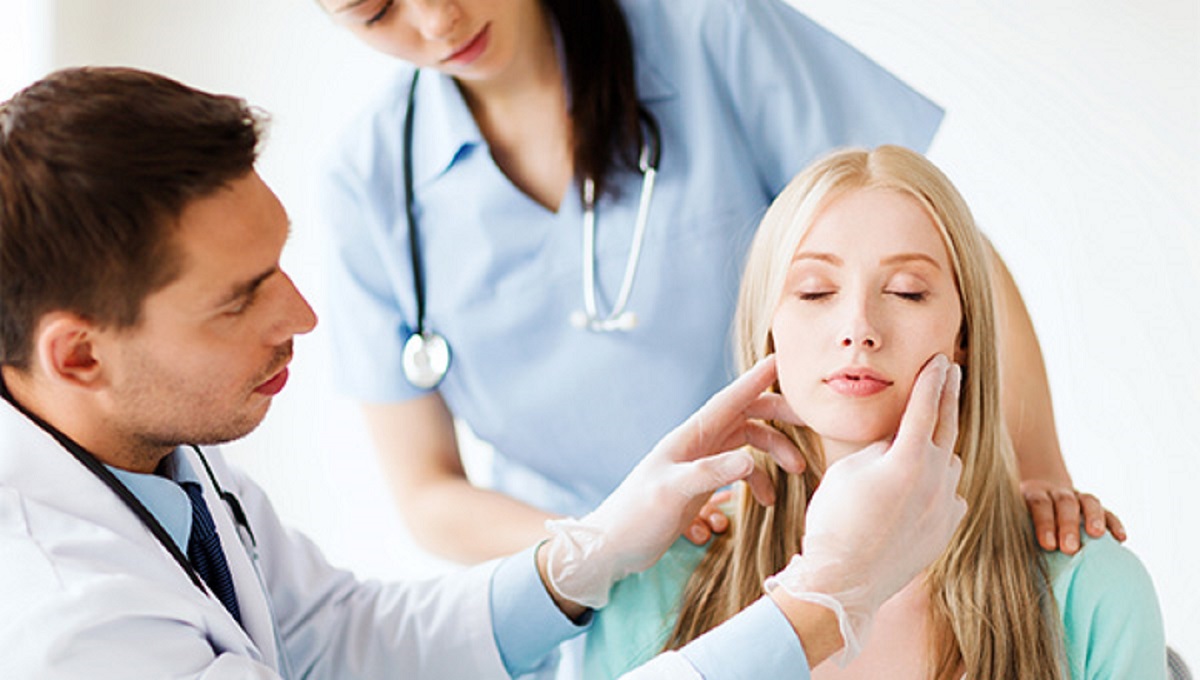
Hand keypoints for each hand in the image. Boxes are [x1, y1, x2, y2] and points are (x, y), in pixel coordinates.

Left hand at [543, 356, 804, 607]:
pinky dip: (759, 480)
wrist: (614, 546)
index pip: (729, 401)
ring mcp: (702, 463)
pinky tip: (766, 502)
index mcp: (690, 437)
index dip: (755, 380)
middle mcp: (698, 444)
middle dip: (780, 416)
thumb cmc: (637, 516)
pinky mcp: (704, 485)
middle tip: (813, 425)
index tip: (782, 360)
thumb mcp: (672, 494)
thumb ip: (710, 474)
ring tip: (798, 473)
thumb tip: (750, 460)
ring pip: (749, 443)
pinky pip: (741, 471)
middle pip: (747, 416)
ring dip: (775, 453)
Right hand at [766, 354, 966, 664]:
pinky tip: (919, 490)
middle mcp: (934, 480)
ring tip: (920, 445)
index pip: (925, 406)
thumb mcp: (847, 469)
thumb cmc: (834, 521)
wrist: (843, 582)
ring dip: (936, 450)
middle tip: (953, 372)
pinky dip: (937, 487)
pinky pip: (949, 496)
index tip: (939, 359)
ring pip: (948, 464)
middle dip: (949, 396)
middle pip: (948, 427)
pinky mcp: (946, 530)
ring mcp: (945, 508)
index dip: (931, 379)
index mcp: (906, 460)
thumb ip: (879, 448)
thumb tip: (897, 442)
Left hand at [1020, 480, 1125, 553]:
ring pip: (1088, 501)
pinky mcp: (1094, 505)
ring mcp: (1077, 496)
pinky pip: (1108, 511)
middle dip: (1068, 525)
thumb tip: (1011, 563)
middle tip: (1069, 548)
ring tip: (1097, 535)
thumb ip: (1016, 534)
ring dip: (1094, 518)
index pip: (1039, 504)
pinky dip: (1114, 523)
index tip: (1048, 545)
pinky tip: (1121, 538)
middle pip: (1065, 503)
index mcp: (1034, 494)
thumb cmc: (1024, 519)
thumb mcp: (1015, 520)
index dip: (1044, 523)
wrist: (1040, 495)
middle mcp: (1057, 492)